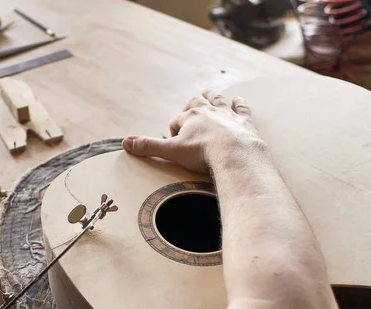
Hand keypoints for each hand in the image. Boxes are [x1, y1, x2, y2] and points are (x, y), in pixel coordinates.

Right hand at [122, 89, 264, 172]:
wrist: (235, 154)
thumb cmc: (202, 153)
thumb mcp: (171, 151)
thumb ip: (149, 147)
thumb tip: (125, 143)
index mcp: (190, 117)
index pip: (177, 120)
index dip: (173, 130)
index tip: (174, 141)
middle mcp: (208, 111)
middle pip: (196, 103)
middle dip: (191, 105)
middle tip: (189, 107)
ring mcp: (228, 115)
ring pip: (218, 100)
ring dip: (213, 97)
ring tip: (209, 93)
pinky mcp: (244, 122)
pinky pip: (241, 108)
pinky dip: (239, 104)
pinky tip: (238, 99)